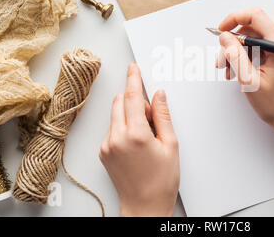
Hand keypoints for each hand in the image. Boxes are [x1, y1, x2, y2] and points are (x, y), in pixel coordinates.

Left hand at [99, 63, 179, 216]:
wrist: (144, 206)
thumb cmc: (161, 181)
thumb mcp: (170, 145)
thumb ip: (163, 115)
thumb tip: (158, 95)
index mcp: (136, 135)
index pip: (132, 96)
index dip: (133, 79)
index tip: (133, 68)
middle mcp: (116, 138)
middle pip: (121, 102)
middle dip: (135, 102)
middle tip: (151, 119)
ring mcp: (107, 145)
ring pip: (116, 115)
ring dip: (129, 115)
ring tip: (145, 136)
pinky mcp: (103, 151)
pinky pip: (112, 128)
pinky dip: (123, 128)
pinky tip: (136, 144)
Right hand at [217, 8, 273, 139]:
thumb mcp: (249, 80)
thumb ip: (235, 55)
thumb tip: (225, 37)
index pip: (255, 16)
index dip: (234, 19)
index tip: (221, 30)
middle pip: (252, 30)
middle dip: (233, 44)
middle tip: (222, 62)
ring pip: (253, 39)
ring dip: (237, 53)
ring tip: (229, 71)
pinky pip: (259, 47)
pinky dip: (246, 57)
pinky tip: (239, 71)